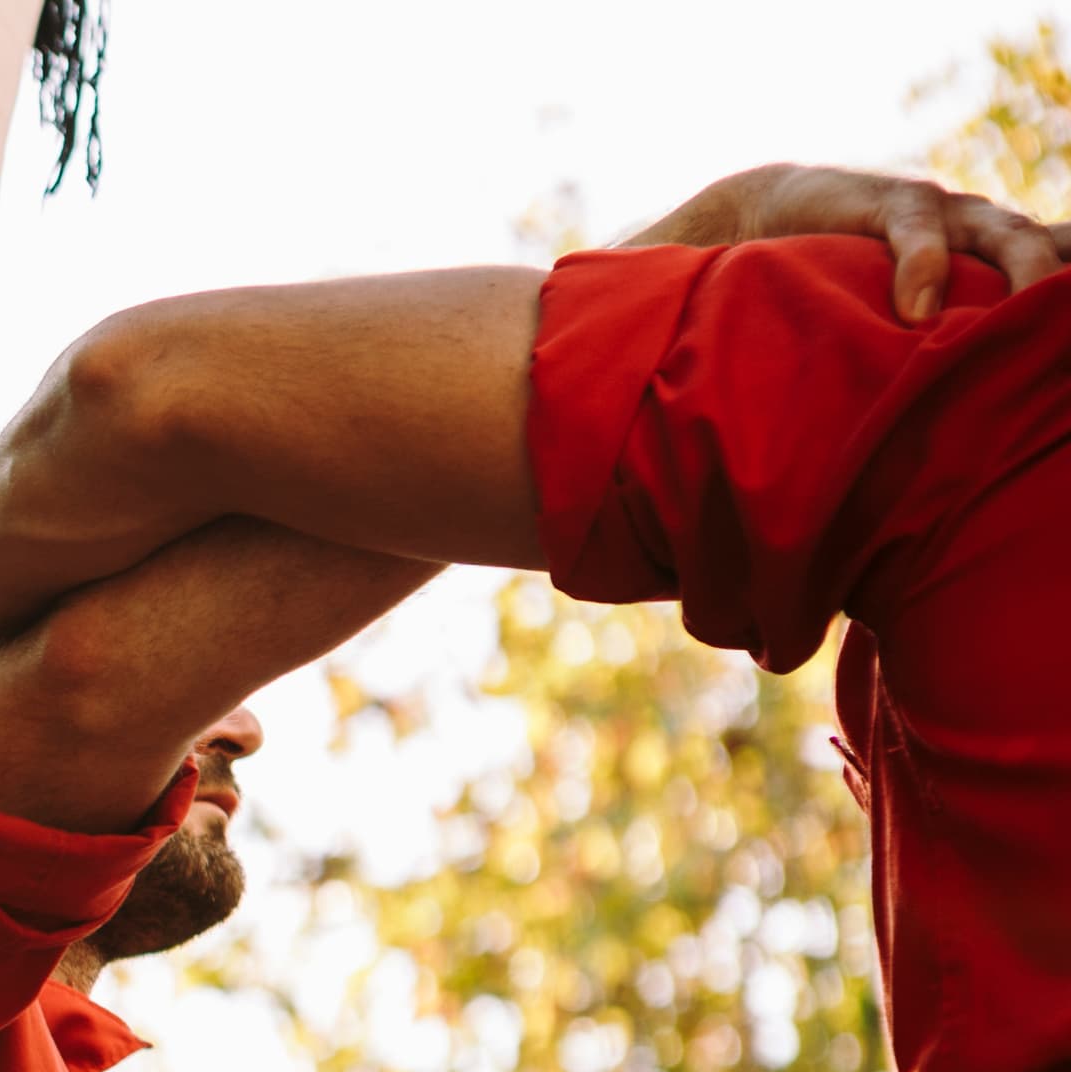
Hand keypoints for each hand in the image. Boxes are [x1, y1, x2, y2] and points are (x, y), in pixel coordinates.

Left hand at [622, 162, 1069, 321]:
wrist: (747, 218)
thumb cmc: (713, 256)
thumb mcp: (684, 267)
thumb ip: (652, 285)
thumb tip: (582, 303)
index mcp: (850, 205)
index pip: (904, 219)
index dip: (918, 260)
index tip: (914, 312)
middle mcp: (913, 209)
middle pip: (981, 224)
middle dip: (1011, 265)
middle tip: (1022, 315)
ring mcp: (951, 229)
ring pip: (1018, 239)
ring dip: (1048, 275)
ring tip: (1063, 328)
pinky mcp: (966, 260)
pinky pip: (1025, 262)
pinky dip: (1055, 284)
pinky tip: (1066, 335)